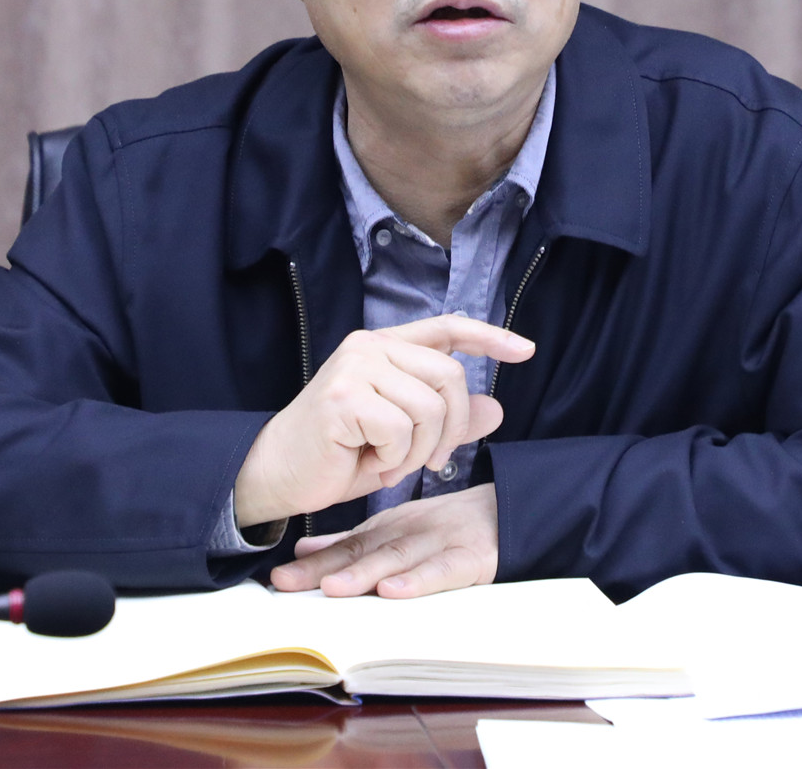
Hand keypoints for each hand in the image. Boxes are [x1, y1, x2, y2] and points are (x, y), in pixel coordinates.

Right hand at [233, 317, 532, 527]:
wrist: (276, 474)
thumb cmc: (337, 453)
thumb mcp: (403, 439)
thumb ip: (446, 420)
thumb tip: (496, 409)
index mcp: (384, 347)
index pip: (448, 328)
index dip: (490, 337)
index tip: (526, 350)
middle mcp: (369, 347)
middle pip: (451, 378)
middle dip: (452, 429)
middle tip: (430, 462)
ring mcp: (356, 368)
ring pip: (430, 408)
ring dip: (419, 452)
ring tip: (391, 466)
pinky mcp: (344, 397)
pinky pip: (402, 430)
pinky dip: (395, 460)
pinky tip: (371, 465)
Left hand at [271, 484, 498, 597]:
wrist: (509, 511)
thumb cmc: (447, 528)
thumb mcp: (398, 529)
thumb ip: (352, 542)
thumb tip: (303, 550)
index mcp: (390, 529)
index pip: (346, 546)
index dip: (312, 562)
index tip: (278, 578)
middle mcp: (409, 534)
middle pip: (363, 552)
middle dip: (324, 569)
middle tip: (288, 582)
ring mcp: (440, 544)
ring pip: (397, 559)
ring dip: (363, 573)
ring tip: (333, 588)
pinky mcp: (471, 559)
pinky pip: (443, 571)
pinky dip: (417, 581)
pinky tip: (393, 591)